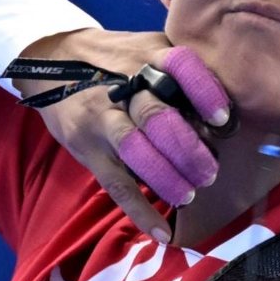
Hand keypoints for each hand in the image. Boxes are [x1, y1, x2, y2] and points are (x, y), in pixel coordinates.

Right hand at [14, 28, 230, 242]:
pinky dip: (140, 211)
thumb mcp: (151, 48)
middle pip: (157, 116)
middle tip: (210, 172)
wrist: (55, 58)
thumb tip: (224, 118)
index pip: (180, 68)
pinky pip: (116, 184)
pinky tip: (162, 232)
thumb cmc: (120, 59)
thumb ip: (182, 74)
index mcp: (148, 55)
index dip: (204, 92)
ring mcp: (102, 118)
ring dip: (167, 177)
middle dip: (187, 149)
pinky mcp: (87, 148)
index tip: (222, 119)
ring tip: (190, 194)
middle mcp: (124, 85)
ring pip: (134, 150)